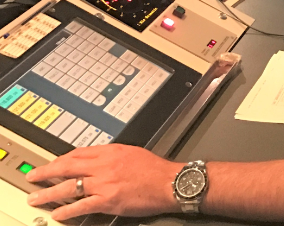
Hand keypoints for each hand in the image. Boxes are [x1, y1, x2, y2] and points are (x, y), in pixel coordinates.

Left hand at [25, 145, 178, 221]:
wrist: (168, 181)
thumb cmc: (154, 169)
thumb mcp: (131, 152)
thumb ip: (111, 156)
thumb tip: (97, 160)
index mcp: (110, 151)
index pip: (78, 152)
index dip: (61, 159)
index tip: (51, 164)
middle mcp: (104, 164)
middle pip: (69, 166)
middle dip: (47, 172)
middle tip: (33, 176)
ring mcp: (105, 182)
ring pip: (70, 186)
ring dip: (50, 192)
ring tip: (36, 197)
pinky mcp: (108, 200)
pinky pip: (82, 205)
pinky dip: (68, 210)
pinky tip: (58, 214)